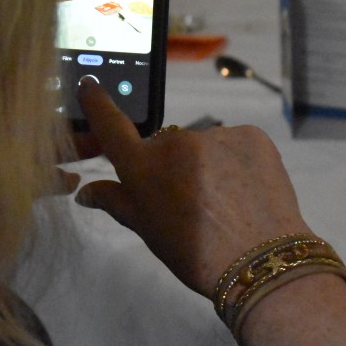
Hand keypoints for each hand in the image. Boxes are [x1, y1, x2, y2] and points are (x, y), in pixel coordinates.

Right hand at [73, 78, 309, 295]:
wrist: (260, 261)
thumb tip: (85, 191)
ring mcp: (216, 135)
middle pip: (167, 146)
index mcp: (144, 166)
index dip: (97, 103)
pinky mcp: (252, 135)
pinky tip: (246, 191)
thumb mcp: (149, 231)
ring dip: (209, 165)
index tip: (89, 84)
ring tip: (226, 202)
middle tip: (191, 202)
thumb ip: (117, 202)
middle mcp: (176, 141)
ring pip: (205, 147)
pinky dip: (238, 163)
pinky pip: (236, 145)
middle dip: (173, 167)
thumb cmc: (195, 255)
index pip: (112, 126)